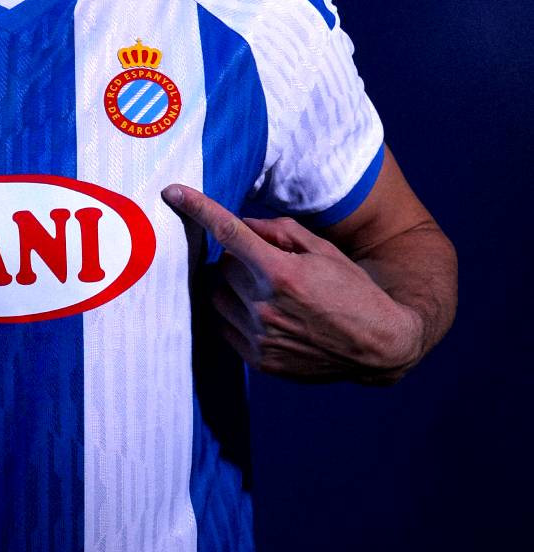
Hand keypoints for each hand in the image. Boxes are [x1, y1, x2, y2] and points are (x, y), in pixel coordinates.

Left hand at [161, 184, 420, 383]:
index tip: (172, 192)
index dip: (197, 208)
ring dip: (232, 286)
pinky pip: (223, 325)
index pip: (228, 232)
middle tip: (267, 265)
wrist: (378, 345)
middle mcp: (265, 306)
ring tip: (266, 290)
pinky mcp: (259, 359)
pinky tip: (264, 312)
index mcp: (281, 273)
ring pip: (217, 295)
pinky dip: (235, 312)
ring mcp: (259, 336)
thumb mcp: (322, 250)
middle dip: (238, 259)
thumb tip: (239, 224)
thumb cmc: (353, 290)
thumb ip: (278, 231)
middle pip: (222, 266)